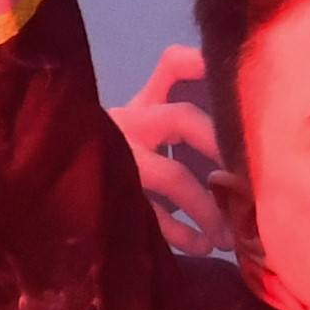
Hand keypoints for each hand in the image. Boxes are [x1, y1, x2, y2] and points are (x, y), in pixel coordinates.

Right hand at [118, 41, 235, 258]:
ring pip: (173, 175)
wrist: (61, 184)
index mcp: (140, 105)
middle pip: (182, 118)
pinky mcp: (111, 193)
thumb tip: (227, 98)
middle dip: (220, 145)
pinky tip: (202, 246)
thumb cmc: (118, 155)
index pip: (172, 66)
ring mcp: (118, 157)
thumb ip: (174, 108)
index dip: (204, 63)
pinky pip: (153, 215)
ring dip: (207, 208)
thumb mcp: (140, 125)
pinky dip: (183, 233)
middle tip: (248, 178)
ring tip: (228, 237)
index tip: (236, 78)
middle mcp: (127, 123)